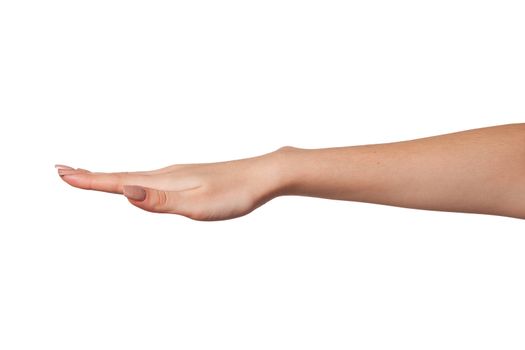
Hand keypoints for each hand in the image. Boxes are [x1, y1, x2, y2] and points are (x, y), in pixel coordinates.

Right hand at [56, 150, 285, 220]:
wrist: (264, 175)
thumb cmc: (234, 193)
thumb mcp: (198, 205)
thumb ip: (161, 201)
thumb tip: (126, 192)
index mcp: (165, 181)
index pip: (119, 181)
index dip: (89, 180)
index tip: (62, 173)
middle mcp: (167, 173)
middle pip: (122, 176)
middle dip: (92, 176)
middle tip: (64, 172)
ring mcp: (179, 174)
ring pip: (137, 176)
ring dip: (111, 177)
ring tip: (93, 177)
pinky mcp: (190, 178)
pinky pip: (152, 179)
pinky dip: (134, 180)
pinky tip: (140, 184)